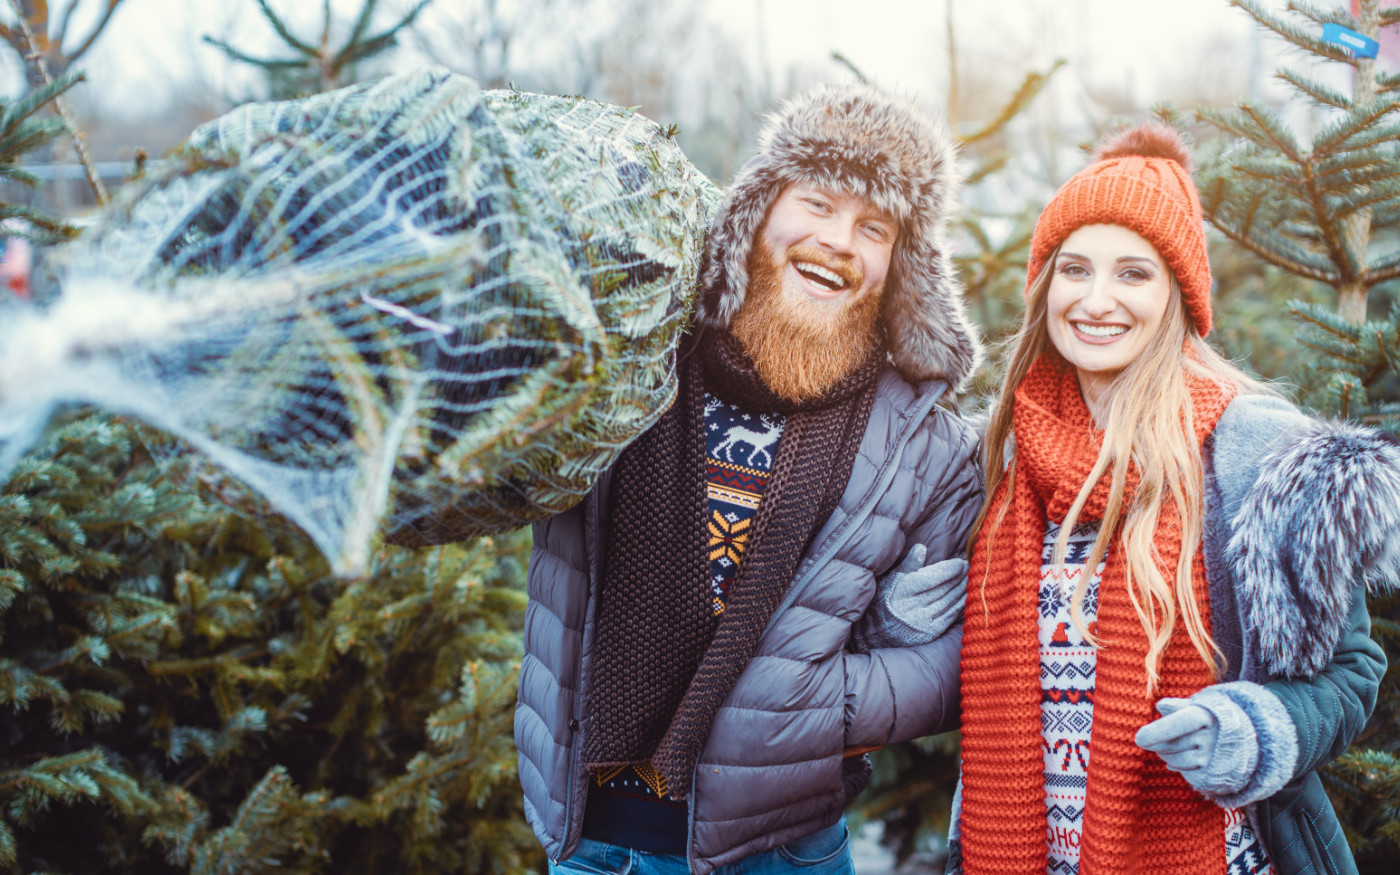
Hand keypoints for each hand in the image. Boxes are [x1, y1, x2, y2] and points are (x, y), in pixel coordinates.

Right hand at [851, 544, 966, 649]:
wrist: (876, 634)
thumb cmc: (885, 601)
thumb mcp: (891, 580)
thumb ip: (908, 565)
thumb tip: (921, 548)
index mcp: (901, 591)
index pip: (930, 578)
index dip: (948, 569)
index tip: (960, 562)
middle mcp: (911, 607)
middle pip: (942, 589)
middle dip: (958, 576)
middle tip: (969, 566)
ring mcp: (921, 622)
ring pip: (948, 601)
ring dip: (962, 589)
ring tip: (970, 578)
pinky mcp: (929, 633)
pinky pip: (949, 616)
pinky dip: (960, 605)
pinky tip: (966, 596)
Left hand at [1135, 698, 1217, 773]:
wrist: (1248, 740)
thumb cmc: (1213, 718)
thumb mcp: (1199, 706)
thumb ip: (1178, 706)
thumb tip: (1160, 706)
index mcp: (1206, 716)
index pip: (1180, 723)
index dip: (1158, 731)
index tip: (1139, 739)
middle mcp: (1211, 739)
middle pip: (1169, 745)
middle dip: (1156, 742)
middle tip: (1152, 739)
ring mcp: (1212, 759)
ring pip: (1173, 760)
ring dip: (1165, 754)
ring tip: (1173, 746)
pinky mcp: (1212, 774)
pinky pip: (1183, 773)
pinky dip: (1177, 766)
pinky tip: (1184, 757)